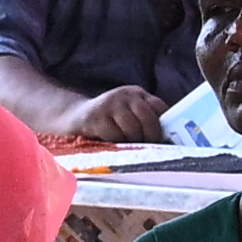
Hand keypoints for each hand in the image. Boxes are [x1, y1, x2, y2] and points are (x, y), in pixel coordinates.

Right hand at [50, 88, 170, 152]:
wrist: (73, 117)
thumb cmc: (106, 120)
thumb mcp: (126, 112)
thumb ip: (143, 117)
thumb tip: (168, 136)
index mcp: (136, 93)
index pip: (158, 106)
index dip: (163, 124)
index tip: (164, 138)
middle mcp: (125, 95)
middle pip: (147, 116)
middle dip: (150, 135)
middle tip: (151, 147)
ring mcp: (110, 104)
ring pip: (132, 127)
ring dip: (133, 141)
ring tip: (130, 147)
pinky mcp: (96, 117)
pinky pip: (114, 134)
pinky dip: (116, 142)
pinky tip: (114, 144)